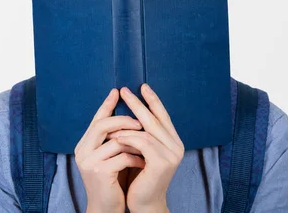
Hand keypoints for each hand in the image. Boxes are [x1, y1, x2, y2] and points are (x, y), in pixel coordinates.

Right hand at [75, 88, 145, 212]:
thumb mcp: (108, 157)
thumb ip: (111, 140)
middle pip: (101, 125)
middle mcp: (82, 151)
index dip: (106, 105)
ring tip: (146, 143)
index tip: (117, 91)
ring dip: (134, 142)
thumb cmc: (111, 182)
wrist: (105, 209)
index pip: (95, 119)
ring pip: (115, 141)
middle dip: (123, 120)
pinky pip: (122, 157)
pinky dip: (135, 158)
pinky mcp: (99, 173)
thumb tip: (125, 117)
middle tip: (140, 121)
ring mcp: (89, 162)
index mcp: (84, 145)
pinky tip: (142, 162)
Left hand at [109, 84, 183, 212]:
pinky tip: (115, 137)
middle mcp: (176, 146)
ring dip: (127, 123)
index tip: (142, 86)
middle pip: (155, 118)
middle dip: (138, 103)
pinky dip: (127, 138)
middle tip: (124, 90)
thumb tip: (130, 109)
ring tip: (111, 119)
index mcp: (172, 141)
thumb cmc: (139, 176)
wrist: (144, 202)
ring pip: (147, 130)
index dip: (153, 100)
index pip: (163, 115)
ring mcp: (171, 154)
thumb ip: (141, 133)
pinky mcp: (162, 163)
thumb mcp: (140, 151)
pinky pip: (142, 142)